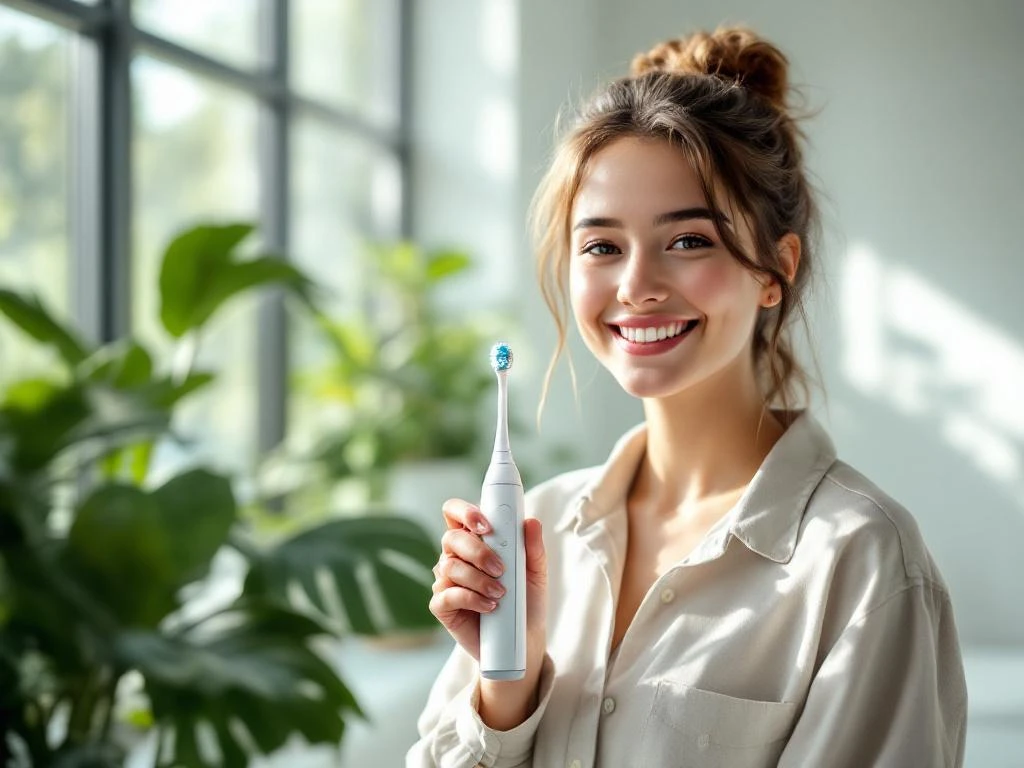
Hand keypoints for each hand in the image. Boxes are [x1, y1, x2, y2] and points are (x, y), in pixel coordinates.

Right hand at [428, 498, 547, 662]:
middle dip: (477, 551)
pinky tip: (489, 607)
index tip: (485, 525)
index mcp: (475, 540)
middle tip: (500, 569)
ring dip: (478, 579)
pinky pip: (446, 595)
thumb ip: (533, 547)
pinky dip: (470, 599)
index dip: (464, 511)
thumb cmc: (526, 601)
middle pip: (451, 538)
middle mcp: (456, 557)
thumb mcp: (536, 573)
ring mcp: (446, 581)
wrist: (523, 641)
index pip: (455, 513)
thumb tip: (531, 522)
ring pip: (449, 567)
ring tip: (500, 594)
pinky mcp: (443, 606)